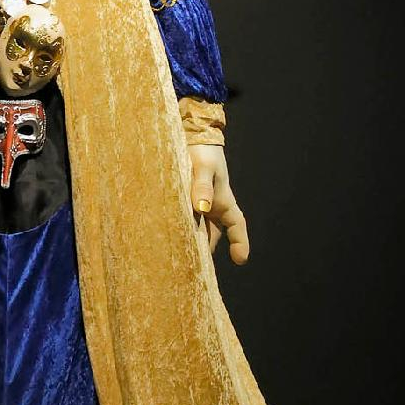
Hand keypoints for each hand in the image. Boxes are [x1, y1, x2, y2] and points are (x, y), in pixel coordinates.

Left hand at [188, 143, 249, 264]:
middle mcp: (211, 204)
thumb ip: (202, 187)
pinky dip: (176, 228)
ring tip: (177, 260)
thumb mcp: (203, 167)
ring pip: (196, 228)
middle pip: (212, 234)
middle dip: (206, 251)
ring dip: (189, 241)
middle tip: (197, 271)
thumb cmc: (202, 150)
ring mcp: (196, 202)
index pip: (236, 225)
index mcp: (223, 200)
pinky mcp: (181, 197)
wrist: (189, 133)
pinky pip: (181, 217)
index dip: (240, 242)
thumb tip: (202, 208)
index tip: (241, 259)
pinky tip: (162, 237)